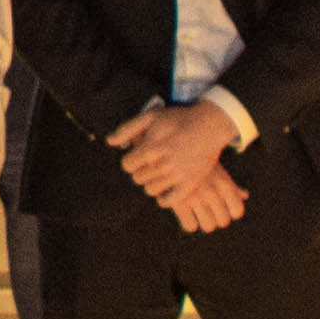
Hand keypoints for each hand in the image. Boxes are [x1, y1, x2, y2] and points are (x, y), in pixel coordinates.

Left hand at [109, 99, 245, 230]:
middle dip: (141, 170)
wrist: (209, 126)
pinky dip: (164, 198)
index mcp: (151, 148)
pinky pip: (169, 201)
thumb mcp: (151, 116)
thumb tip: (110, 142)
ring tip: (159, 174)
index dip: (131, 160)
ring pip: (150, 190)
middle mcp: (163, 164)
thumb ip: (127, 129)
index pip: (127, 165)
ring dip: (152, 183)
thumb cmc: (178, 119)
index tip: (139, 157)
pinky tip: (166, 188)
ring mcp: (177, 175)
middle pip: (137, 178)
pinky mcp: (190, 184)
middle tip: (151, 164)